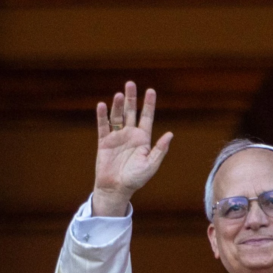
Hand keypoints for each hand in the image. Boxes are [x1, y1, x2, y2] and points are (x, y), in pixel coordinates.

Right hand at [92, 81, 173, 216]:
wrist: (116, 188)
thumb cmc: (136, 179)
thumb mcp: (151, 165)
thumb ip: (160, 150)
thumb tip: (170, 134)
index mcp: (143, 139)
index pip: (147, 117)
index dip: (149, 104)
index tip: (150, 90)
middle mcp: (130, 135)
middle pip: (131, 112)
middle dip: (132, 98)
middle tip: (130, 83)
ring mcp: (117, 137)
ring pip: (117, 116)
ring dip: (118, 105)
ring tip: (119, 94)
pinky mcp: (104, 142)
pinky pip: (103, 126)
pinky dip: (102, 116)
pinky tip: (102, 105)